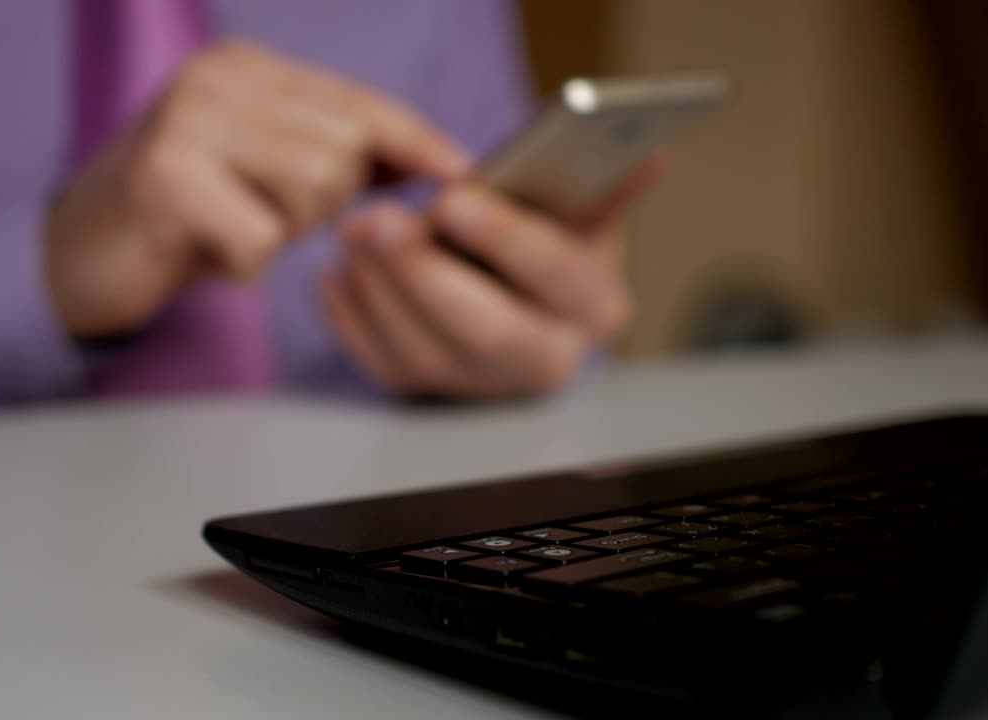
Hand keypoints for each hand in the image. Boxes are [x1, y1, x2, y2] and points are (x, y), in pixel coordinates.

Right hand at [46, 40, 467, 337]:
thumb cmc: (188, 217)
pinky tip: (204, 250)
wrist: (77, 255)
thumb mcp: (266, 170)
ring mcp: (187, 123)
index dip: (414, 140)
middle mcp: (216, 79)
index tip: (461, 171)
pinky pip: (261, 241)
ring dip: (282, 230)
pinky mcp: (165, 179)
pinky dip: (243, 264)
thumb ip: (336, 154)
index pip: (358, 101)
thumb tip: (436, 163)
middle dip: (322, 204)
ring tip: (231, 225)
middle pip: (344, 151)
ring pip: (313, 190)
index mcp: (246, 67)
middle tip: (260, 213)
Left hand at [319, 156, 664, 399]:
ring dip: (378, 286)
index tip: (453, 199)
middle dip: (423, 272)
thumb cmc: (549, 241)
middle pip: (483, 328)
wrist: (517, 301)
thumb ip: (607, 184)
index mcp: (594, 308)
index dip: (505, 237)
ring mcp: (480, 384)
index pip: (556, 276)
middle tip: (376, 219)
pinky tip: (336, 270)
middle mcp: (544, 359)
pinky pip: (377, 363)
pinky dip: (349, 315)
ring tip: (353, 230)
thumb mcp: (586, 212)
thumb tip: (650, 154)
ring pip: (422, 351)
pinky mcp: (425, 392)